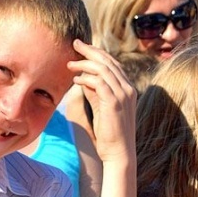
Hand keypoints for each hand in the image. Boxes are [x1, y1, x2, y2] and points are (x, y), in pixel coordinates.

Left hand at [67, 40, 136, 163]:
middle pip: (108, 61)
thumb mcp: (102, 107)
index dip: (97, 53)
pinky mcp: (114, 103)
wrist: (119, 153)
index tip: (82, 47)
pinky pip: (99, 82)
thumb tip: (83, 77)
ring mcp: (123, 95)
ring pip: (103, 69)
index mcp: (128, 88)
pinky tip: (75, 81)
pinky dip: (86, 79)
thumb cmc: (109, 133)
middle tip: (75, 43)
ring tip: (69, 65)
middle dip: (90, 50)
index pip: (113, 63)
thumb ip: (95, 91)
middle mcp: (128, 88)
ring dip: (84, 64)